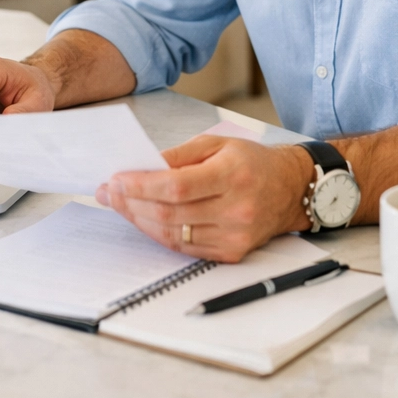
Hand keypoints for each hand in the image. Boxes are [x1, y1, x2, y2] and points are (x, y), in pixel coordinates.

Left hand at [96, 136, 310, 262]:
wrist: (289, 189)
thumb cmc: (250, 161)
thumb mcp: (216, 143)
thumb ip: (178, 156)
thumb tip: (142, 166)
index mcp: (232, 175)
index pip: (177, 187)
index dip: (141, 186)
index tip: (116, 180)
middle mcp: (236, 209)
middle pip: (171, 213)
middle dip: (131, 203)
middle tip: (108, 192)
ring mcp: (235, 236)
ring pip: (174, 235)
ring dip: (140, 221)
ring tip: (119, 205)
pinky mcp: (232, 253)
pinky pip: (186, 248)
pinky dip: (160, 234)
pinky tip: (143, 220)